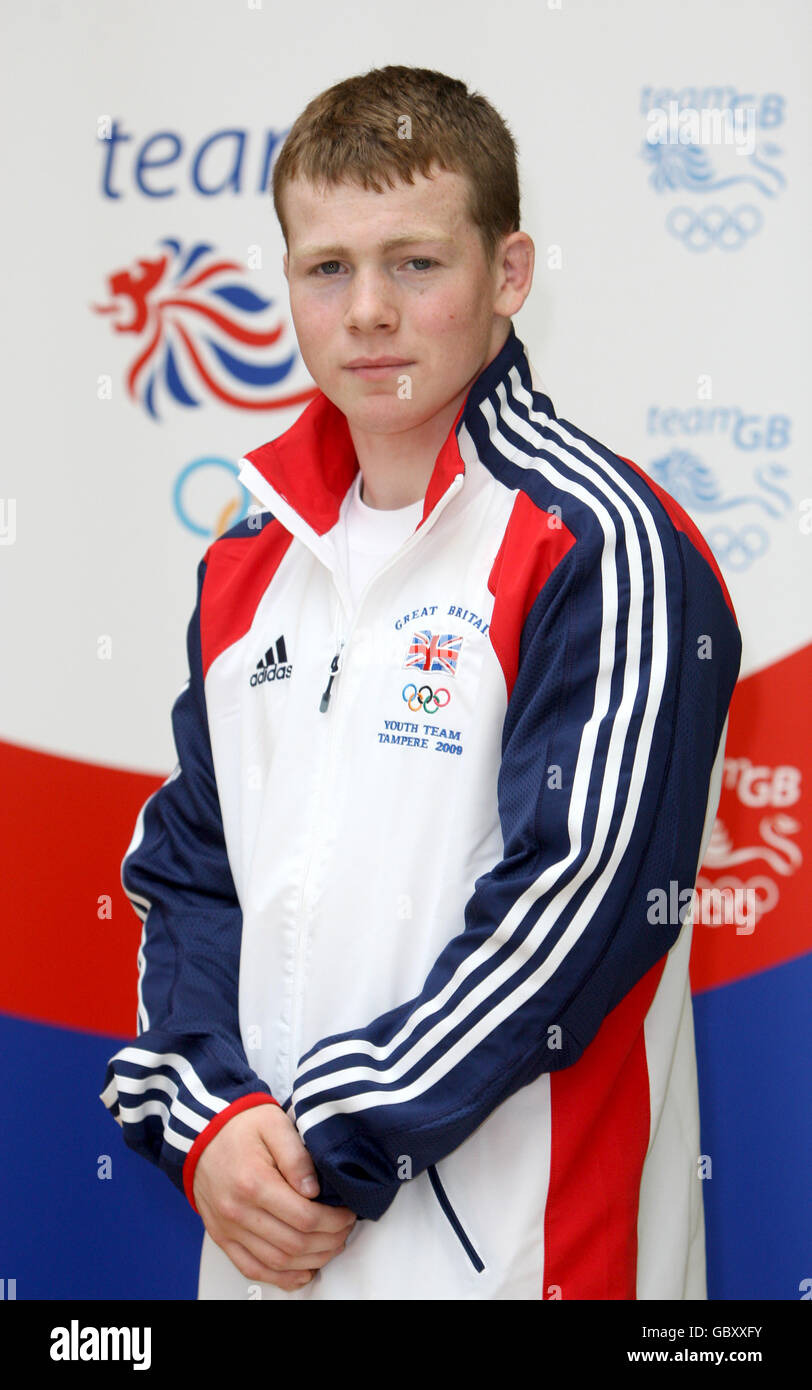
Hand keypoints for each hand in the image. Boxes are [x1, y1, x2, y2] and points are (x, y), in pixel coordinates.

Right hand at [193, 1102, 356, 1291]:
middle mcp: (238, 1211)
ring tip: (329, 1247)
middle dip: (328, 1242)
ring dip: (310, 1261)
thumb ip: (297, 1156)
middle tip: (343, 1230)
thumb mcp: (274, 1124)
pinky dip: (279, 1278)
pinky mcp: (222, 1237)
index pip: (305, 1217)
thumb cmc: (239, 1127)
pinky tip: (300, 1272)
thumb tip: (314, 1189)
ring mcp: (228, 1228)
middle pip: (294, 1244)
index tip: (347, 1214)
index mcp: (254, 1183)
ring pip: (277, 1262)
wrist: (202, 1134)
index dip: (334, 1221)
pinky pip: (251, 1268)